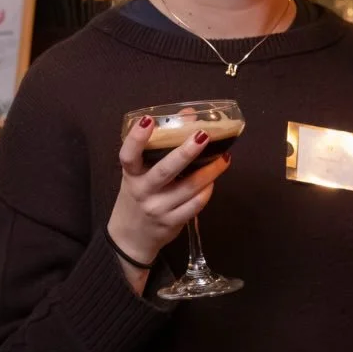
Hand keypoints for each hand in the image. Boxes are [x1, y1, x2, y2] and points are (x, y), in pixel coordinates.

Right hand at [107, 115, 229, 267]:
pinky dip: (207, 192)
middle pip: (165, 171)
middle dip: (185, 152)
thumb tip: (188, 114)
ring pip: (188, 188)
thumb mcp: (141, 173)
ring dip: (209, 171)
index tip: (148, 120)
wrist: (131, 237)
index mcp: (132, 175)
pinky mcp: (171, 222)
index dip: (137, 138)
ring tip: (224, 157)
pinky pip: (195, 205)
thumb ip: (160, 147)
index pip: (129, 155)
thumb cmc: (139, 195)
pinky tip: (214, 181)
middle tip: (203, 135)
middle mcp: (142, 191)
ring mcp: (158, 208)